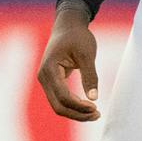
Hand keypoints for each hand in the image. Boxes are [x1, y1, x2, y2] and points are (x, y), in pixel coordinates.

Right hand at [37, 1, 101, 121]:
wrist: (68, 25)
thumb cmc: (77, 36)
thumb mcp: (87, 54)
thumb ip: (90, 76)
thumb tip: (94, 98)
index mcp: (49, 69)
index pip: (63, 96)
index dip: (79, 106)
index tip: (96, 107)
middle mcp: (44, 77)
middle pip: (58, 106)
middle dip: (77, 114)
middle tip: (97, 115)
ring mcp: (46, 80)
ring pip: (58, 105)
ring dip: (76, 112)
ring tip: (95, 113)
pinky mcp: (52, 82)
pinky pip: (60, 99)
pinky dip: (73, 106)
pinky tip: (87, 106)